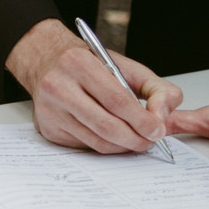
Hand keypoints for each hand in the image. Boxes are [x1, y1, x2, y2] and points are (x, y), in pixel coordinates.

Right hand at [6, 19, 182, 154]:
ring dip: (123, 146)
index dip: (141, 120)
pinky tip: (112, 136)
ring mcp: (50, 110)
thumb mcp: (127, 67)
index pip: (116, 100)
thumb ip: (156, 89)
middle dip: (135, 139)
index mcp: (79, 63)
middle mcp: (58, 86)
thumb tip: (162, 118)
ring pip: (97, 141)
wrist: (47, 62)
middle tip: (150, 141)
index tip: (158, 130)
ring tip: (136, 140)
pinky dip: (105, 145)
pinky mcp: (48, 129)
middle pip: (106, 125)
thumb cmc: (89, 65)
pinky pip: (85, 146)